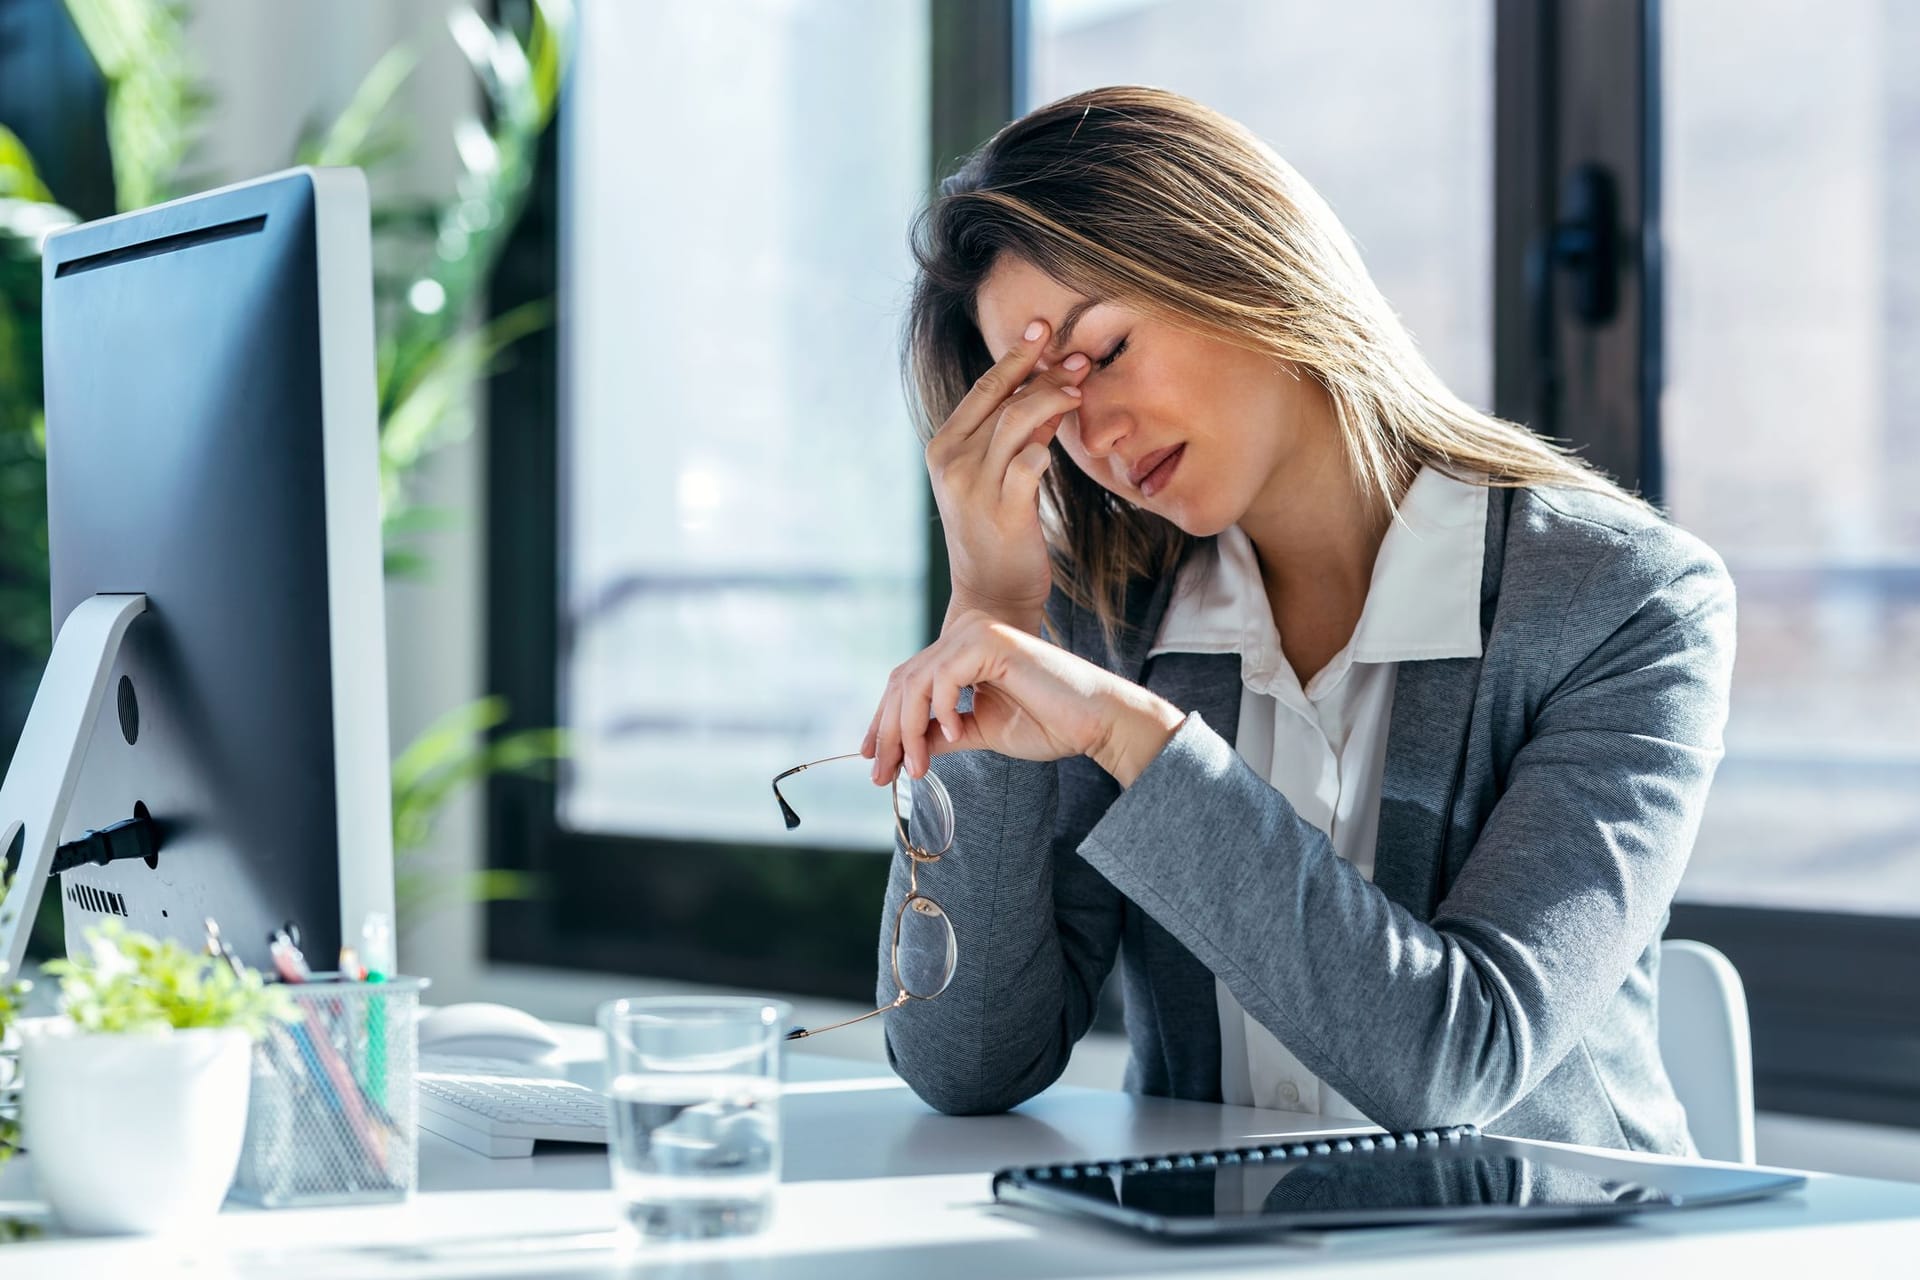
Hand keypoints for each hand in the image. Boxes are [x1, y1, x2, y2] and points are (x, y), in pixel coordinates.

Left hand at [861, 610, 1186, 787]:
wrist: (1098, 722)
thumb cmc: (1051, 724)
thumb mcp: (982, 731)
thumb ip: (943, 734)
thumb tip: (906, 749)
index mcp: (963, 652)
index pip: (908, 683)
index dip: (885, 722)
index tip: (874, 761)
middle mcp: (964, 633)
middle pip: (903, 681)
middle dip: (888, 731)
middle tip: (880, 773)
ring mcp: (976, 633)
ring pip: (916, 682)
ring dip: (909, 730)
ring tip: (916, 768)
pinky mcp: (989, 642)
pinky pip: (943, 678)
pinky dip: (940, 711)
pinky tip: (956, 735)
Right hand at [926, 319, 1092, 635]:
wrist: (990, 596)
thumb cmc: (997, 534)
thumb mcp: (996, 477)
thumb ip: (1016, 436)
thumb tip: (1049, 393)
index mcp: (944, 448)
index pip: (983, 389)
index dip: (1015, 355)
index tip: (1043, 327)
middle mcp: (952, 463)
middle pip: (1000, 399)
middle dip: (1040, 371)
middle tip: (1078, 356)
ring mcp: (974, 487)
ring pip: (1014, 423)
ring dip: (1051, 399)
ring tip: (1081, 388)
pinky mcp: (1002, 512)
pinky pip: (1028, 464)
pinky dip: (1047, 445)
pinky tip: (1069, 435)